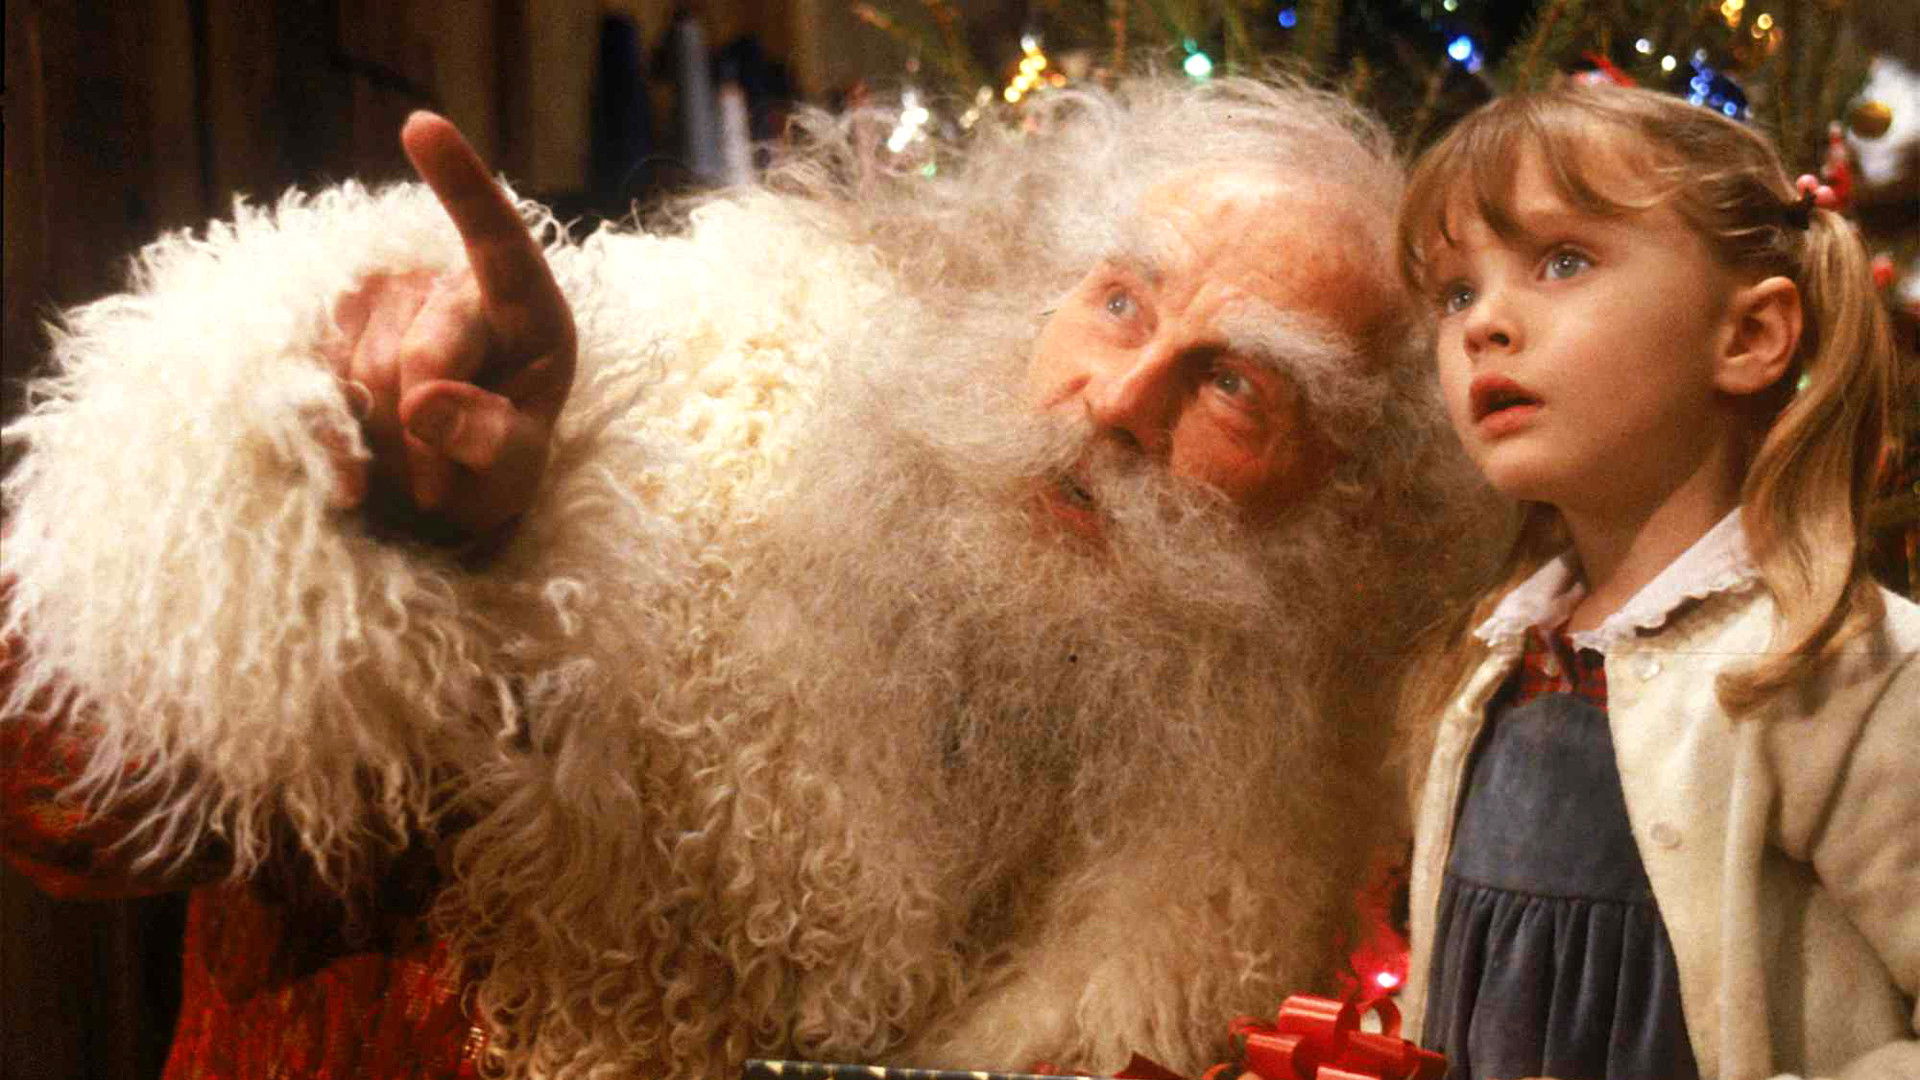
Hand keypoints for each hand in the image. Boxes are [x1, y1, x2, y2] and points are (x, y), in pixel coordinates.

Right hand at [327, 112, 576, 542]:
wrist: (437, 496)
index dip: (461, 185)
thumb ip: (486, 438)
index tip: (421, 125)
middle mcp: (453, 291)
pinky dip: (331, 435)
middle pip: (421, 352)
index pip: (497, 243)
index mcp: (526, 310)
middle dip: (426, 429)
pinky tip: (352, 471)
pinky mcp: (326, 329)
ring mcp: (385, 303)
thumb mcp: (512, 469)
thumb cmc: (493, 469)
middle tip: (439, 490)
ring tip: (411, 465)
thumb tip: (423, 402)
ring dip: (383, 436)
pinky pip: (313, 380)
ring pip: (363, 371)